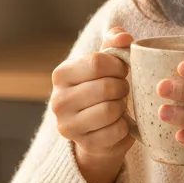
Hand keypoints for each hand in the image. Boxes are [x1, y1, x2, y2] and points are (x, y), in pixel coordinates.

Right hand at [50, 27, 133, 182]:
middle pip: (105, 87)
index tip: (122, 70)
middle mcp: (58, 101)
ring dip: (122, 107)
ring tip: (119, 105)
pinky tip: (119, 123)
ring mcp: (68, 125)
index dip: (118, 65)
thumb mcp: (106, 63)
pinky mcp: (84, 144)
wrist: (97, 130)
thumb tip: (124, 38)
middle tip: (123, 90)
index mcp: (61, 74)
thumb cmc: (102, 89)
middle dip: (123, 87)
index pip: (97, 63)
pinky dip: (125, 126)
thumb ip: (114, 44)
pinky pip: (116, 131)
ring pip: (110, 110)